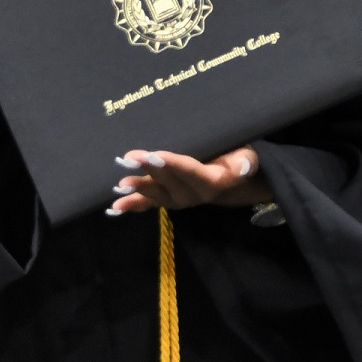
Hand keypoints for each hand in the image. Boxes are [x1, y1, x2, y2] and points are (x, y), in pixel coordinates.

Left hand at [107, 147, 271, 215]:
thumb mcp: (248, 157)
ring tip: (120, 184)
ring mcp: (177, 199)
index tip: (154, 155)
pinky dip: (131, 205)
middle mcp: (192, 195)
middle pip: (168, 182)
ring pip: (156, 195)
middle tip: (129, 160)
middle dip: (148, 172)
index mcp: (211, 182)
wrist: (230, 180)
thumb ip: (245, 162)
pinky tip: (114, 206)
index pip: (190, 171)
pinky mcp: (166, 199)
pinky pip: (148, 205)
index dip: (172, 164)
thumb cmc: (237, 159)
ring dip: (137, 189)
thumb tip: (243, 166)